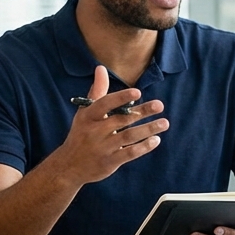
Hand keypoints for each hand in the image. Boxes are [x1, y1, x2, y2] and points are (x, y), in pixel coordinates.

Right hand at [51, 67, 167, 186]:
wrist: (70, 166)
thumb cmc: (81, 134)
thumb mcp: (85, 113)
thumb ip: (96, 91)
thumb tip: (101, 68)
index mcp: (89, 116)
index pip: (105, 104)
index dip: (121, 97)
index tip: (138, 92)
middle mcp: (95, 131)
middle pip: (122, 119)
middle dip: (142, 112)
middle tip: (160, 105)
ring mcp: (103, 147)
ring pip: (129, 136)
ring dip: (148, 129)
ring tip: (164, 123)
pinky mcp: (110, 162)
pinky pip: (130, 153)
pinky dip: (144, 147)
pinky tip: (156, 140)